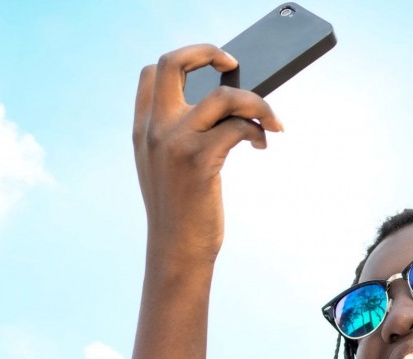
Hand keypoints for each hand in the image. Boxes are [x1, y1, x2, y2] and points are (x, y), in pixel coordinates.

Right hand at [133, 44, 283, 265]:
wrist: (177, 251)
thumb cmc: (183, 212)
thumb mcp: (167, 168)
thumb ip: (179, 135)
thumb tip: (227, 108)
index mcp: (142, 130)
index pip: (151, 73)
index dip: (184, 60)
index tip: (212, 68)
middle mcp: (153, 129)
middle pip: (172, 63)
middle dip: (208, 53)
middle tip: (235, 64)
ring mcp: (174, 142)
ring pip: (222, 96)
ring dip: (257, 103)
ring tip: (270, 122)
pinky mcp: (199, 160)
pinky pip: (238, 127)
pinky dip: (258, 130)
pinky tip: (262, 143)